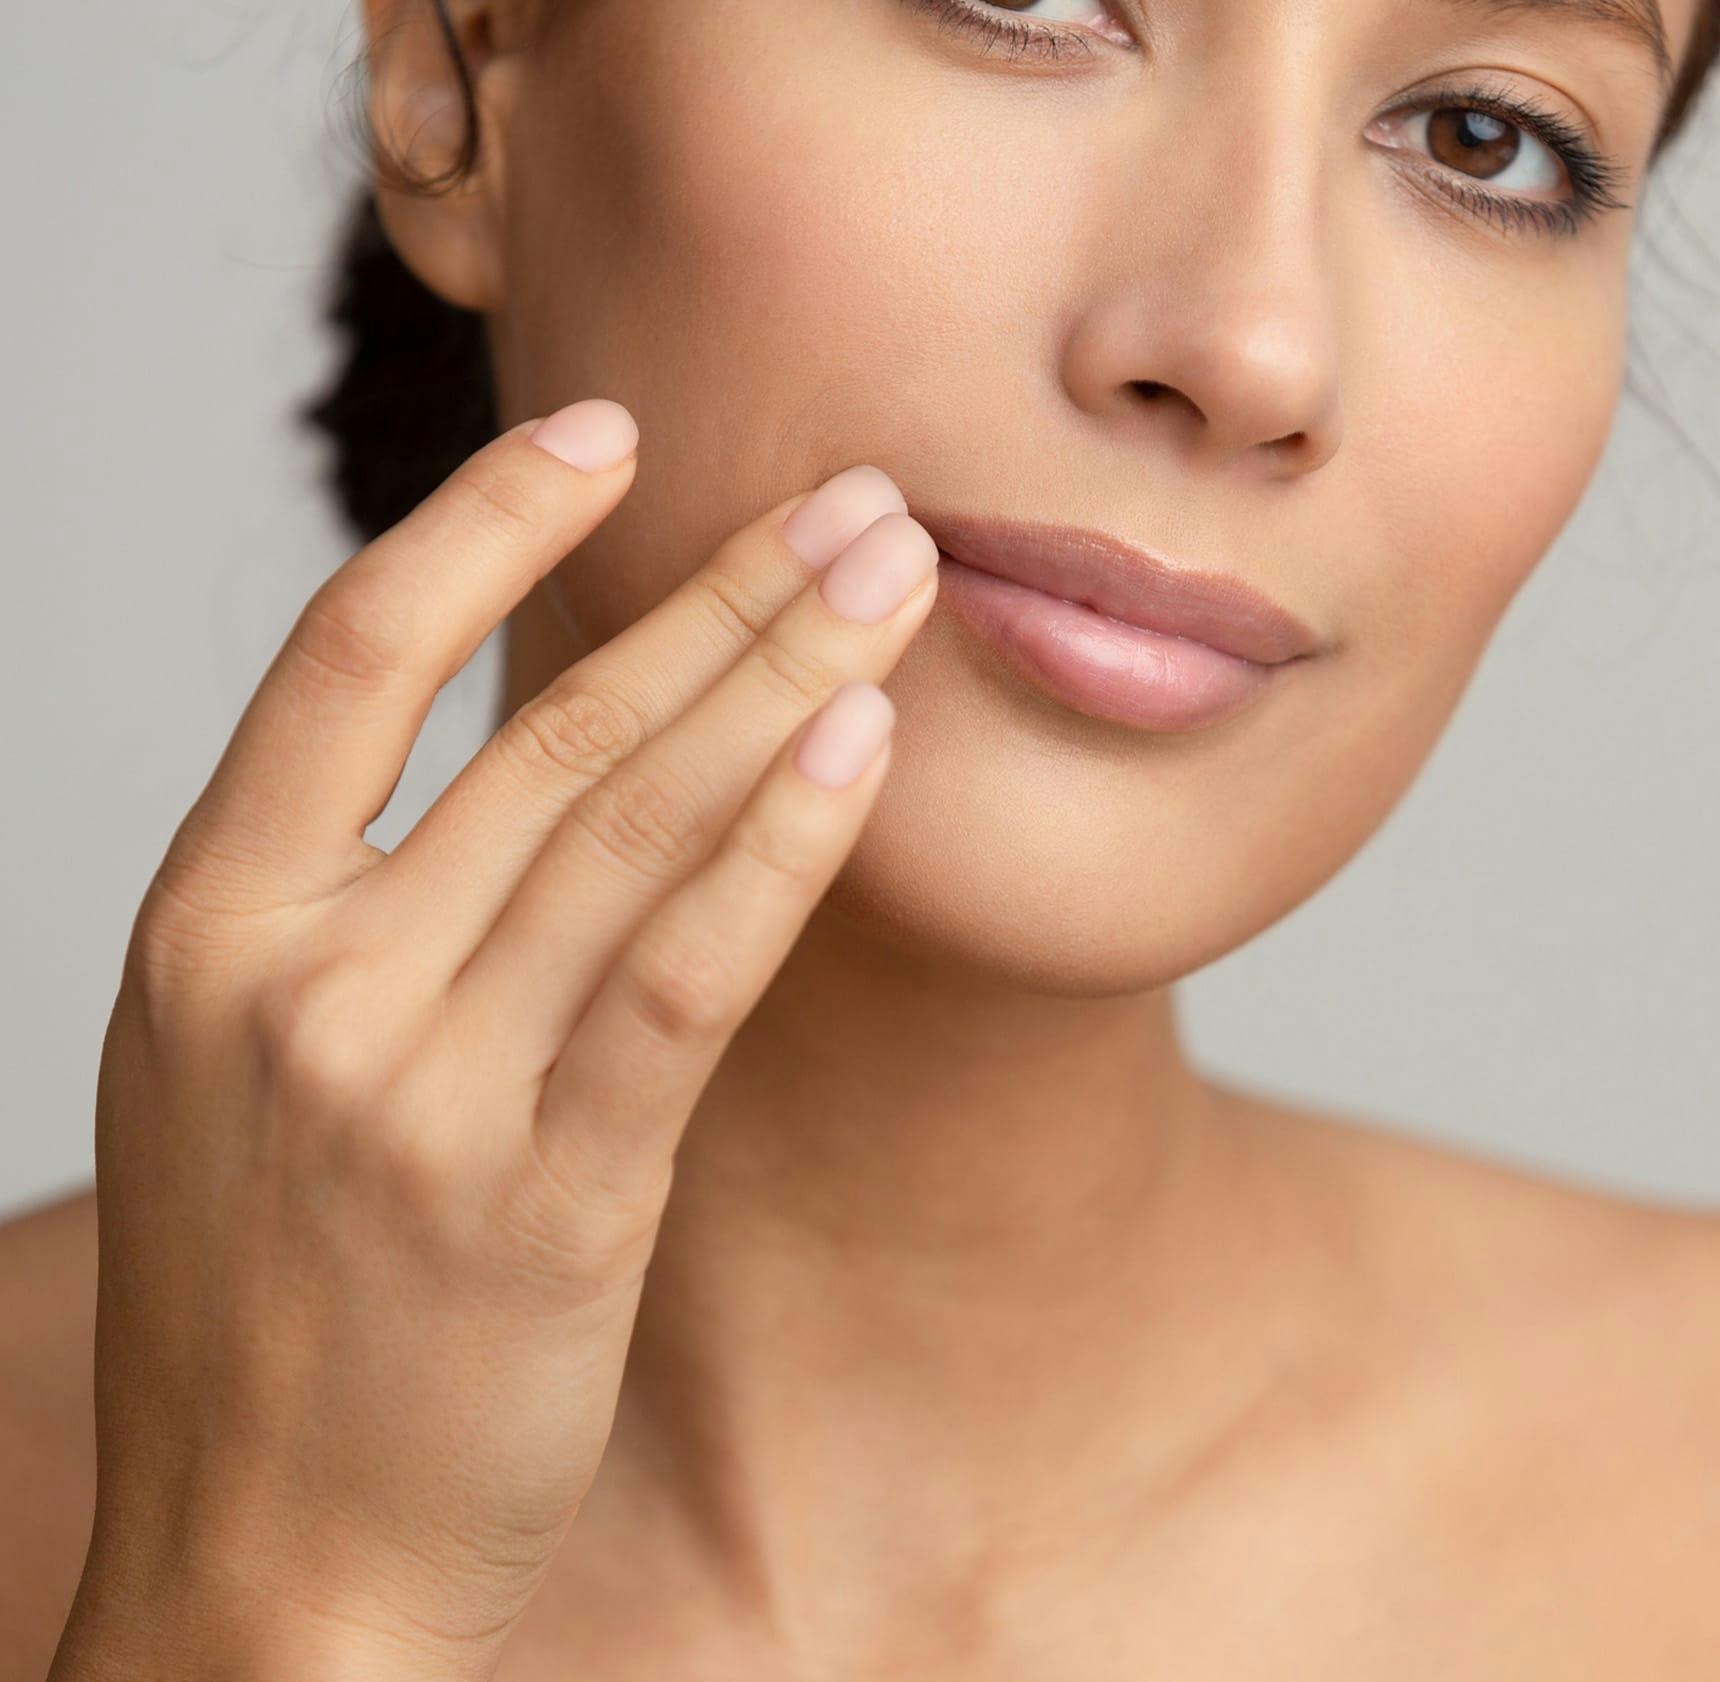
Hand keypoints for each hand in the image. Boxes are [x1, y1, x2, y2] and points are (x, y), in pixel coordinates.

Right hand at [50, 401, 937, 1681]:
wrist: (264, 1572)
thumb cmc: (264, 1305)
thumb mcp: (246, 1068)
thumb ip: (358, 903)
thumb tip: (525, 744)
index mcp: (206, 924)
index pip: (351, 651)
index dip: (485, 518)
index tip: (603, 432)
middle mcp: (303, 982)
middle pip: (546, 723)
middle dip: (720, 588)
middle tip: (854, 491)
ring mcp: (420, 1091)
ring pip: (630, 824)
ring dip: (778, 675)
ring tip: (892, 570)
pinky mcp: (543, 1201)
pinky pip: (682, 981)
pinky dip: (780, 850)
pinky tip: (864, 744)